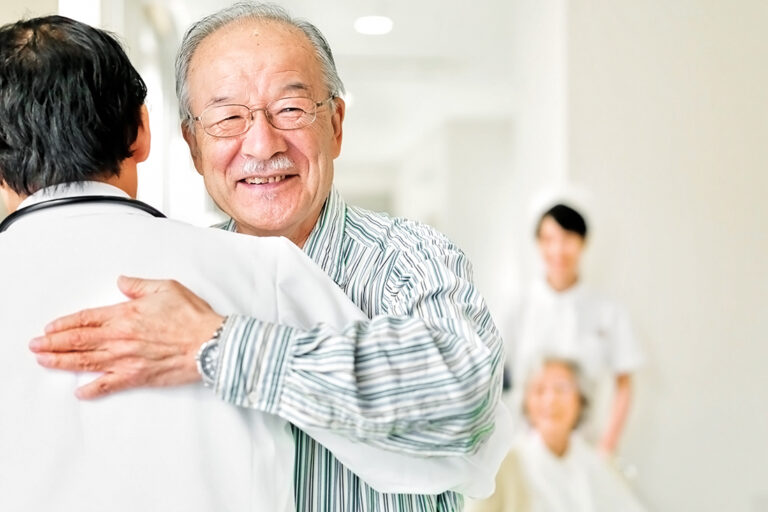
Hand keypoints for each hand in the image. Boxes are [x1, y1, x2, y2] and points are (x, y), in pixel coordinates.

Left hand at [29, 276, 225, 399]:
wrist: (210, 343)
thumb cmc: (192, 317)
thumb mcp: (167, 288)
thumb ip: (139, 286)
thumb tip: (123, 283)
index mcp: (125, 315)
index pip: (85, 319)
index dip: (64, 324)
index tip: (50, 329)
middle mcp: (120, 338)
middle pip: (77, 341)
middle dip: (52, 344)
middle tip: (35, 346)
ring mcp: (126, 359)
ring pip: (85, 362)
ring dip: (61, 362)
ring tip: (44, 361)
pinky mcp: (137, 376)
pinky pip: (108, 385)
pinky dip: (91, 389)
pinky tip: (79, 391)